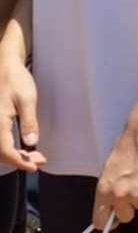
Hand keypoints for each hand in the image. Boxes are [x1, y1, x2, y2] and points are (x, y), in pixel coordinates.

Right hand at [0, 51, 41, 171]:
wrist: (4, 66)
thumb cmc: (15, 79)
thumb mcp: (27, 98)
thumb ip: (29, 121)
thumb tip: (31, 142)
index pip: (5, 151)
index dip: (19, 162)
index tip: (34, 166)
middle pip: (1, 153)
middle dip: (19, 160)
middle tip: (40, 160)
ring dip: (15, 156)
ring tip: (35, 156)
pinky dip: (10, 148)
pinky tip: (23, 148)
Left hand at [96, 113, 137, 224]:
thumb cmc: (126, 146)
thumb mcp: (109, 169)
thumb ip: (108, 189)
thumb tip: (111, 205)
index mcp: (103, 190)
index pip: (100, 220)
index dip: (108, 222)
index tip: (113, 220)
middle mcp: (118, 195)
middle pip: (125, 217)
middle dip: (130, 207)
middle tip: (134, 190)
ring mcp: (137, 193)